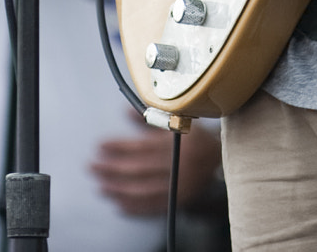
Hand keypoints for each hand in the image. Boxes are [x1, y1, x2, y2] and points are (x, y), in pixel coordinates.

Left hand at [90, 115, 220, 216]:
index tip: (100, 146)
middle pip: (139, 168)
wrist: (224, 160)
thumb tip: (126, 110)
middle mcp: (179, 163)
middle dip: (112, 168)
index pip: (142, 145)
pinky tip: (118, 203)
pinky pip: (152, 206)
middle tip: (93, 167)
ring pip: (142, 189)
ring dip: (118, 188)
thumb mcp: (180, 122)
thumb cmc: (197, 139)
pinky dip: (133, 206)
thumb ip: (153, 119)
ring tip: (101, 185)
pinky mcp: (180, 200)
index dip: (119, 146)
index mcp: (178, 142)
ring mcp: (180, 184)